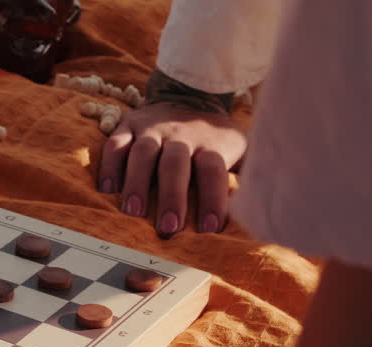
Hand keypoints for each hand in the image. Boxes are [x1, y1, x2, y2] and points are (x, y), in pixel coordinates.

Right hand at [97, 72, 246, 236]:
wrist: (188, 92)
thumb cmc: (214, 137)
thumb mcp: (239, 148)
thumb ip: (249, 175)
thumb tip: (264, 208)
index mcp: (209, 144)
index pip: (213, 171)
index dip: (213, 198)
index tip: (211, 229)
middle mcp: (179, 136)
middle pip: (175, 164)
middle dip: (171, 196)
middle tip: (168, 228)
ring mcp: (151, 130)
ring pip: (142, 154)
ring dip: (136, 183)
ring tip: (132, 212)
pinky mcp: (128, 125)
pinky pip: (115, 144)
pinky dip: (109, 166)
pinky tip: (107, 189)